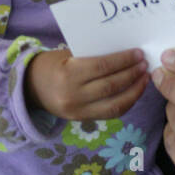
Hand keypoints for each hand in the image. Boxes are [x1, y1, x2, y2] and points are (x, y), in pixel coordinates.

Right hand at [25, 46, 148, 119]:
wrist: (30, 87)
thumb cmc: (51, 65)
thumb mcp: (67, 55)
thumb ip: (92, 56)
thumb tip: (124, 54)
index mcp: (68, 74)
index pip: (103, 66)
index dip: (124, 60)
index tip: (138, 54)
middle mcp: (73, 95)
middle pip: (111, 86)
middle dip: (132, 74)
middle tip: (144, 64)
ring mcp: (78, 111)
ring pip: (114, 104)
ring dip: (134, 91)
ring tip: (144, 78)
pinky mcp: (82, 120)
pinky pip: (109, 114)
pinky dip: (125, 103)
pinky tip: (134, 92)